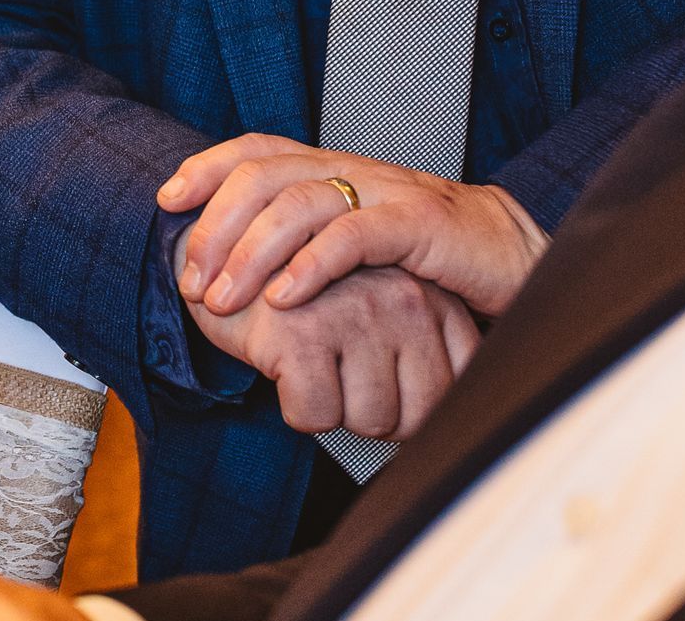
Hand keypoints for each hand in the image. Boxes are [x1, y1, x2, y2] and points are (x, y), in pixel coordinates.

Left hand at [160, 136, 548, 319]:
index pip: (257, 150)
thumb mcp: (357, 242)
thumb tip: (237, 271)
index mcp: (334, 169)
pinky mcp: (418, 224)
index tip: (168, 198)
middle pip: (264, 176)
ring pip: (300, 204)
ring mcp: (384, 192)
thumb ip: (307, 243)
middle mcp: (352, 171)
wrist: (513, 256)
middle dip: (217, 224)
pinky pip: (353, 237)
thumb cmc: (427, 257)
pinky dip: (311, 267)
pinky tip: (284, 299)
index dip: (208, 167)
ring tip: (222, 298)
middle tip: (192, 277)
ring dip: (251, 253)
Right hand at [187, 268, 480, 439]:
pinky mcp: (303, 332)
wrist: (228, 262)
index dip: (411, 405)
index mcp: (429, 295)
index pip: (455, 391)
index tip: (378, 378)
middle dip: (373, 411)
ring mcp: (354, 311)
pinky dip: (295, 404)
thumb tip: (457, 423)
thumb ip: (423, 354)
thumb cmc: (310, 298)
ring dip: (335, 407)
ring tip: (314, 360)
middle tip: (339, 370)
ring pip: (369, 420)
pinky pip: (317, 416)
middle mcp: (401, 296)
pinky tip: (285, 362)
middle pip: (416, 416)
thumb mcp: (385, 314)